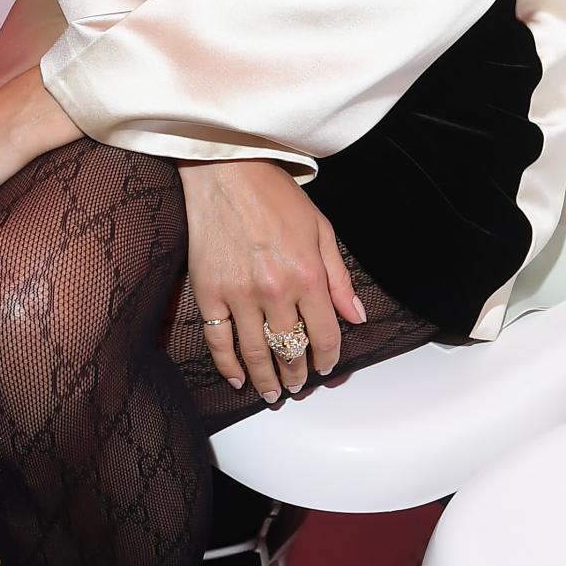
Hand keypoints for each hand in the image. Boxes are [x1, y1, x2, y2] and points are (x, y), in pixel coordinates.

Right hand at [180, 159, 365, 403]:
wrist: (226, 171)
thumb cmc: (275, 195)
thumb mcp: (321, 229)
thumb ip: (338, 277)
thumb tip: (356, 315)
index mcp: (307, 275)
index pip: (324, 334)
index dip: (328, 358)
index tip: (326, 368)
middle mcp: (275, 290)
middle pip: (290, 349)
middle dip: (297, 374)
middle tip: (299, 386)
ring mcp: (239, 294)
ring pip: (256, 352)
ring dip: (267, 379)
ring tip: (274, 394)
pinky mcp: (208, 292)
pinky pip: (218, 339)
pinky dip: (228, 364)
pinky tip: (238, 379)